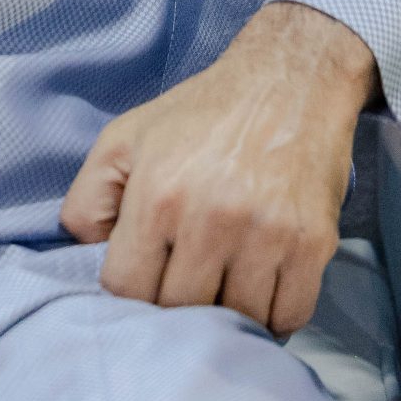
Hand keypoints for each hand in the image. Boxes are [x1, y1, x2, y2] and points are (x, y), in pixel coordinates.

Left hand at [58, 1, 376, 336]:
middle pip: (181, 311)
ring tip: (224, 284)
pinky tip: (262, 290)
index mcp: (158, 195)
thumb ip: (88, 200)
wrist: (291, 80)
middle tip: (185, 282)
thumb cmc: (201, 113)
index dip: (130, 292)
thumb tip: (87, 257)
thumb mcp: (124, 138)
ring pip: (237, 320)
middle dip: (177, 306)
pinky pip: (289, 316)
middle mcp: (211, 219)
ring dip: (228, 314)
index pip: (127, 289)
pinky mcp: (313, 244)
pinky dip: (274, 316)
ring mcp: (267, 235)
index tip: (145, 278)